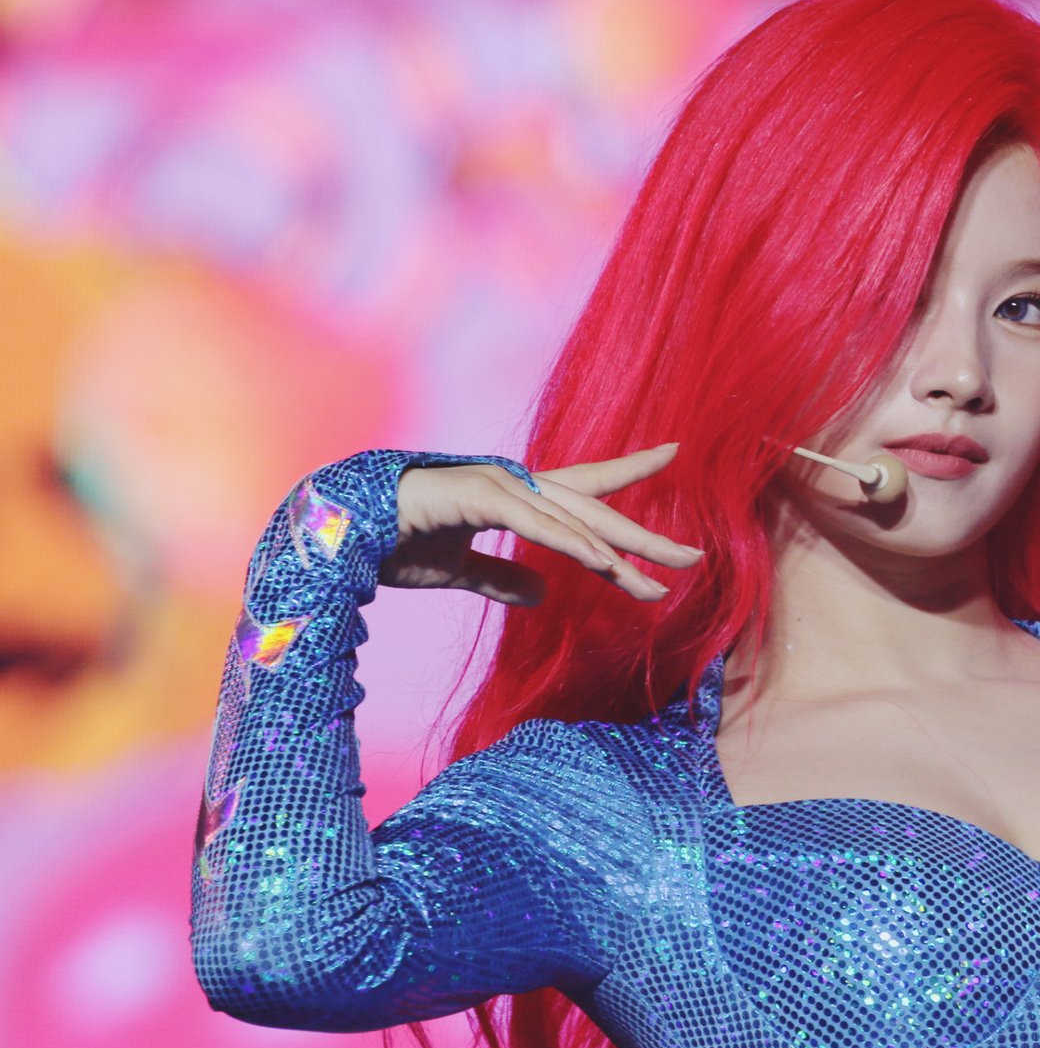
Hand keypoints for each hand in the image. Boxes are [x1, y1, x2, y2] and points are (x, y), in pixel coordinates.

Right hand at [381, 443, 702, 604]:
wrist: (338, 531)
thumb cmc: (393, 543)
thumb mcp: (458, 571)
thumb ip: (500, 579)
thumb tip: (541, 595)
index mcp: (515, 497)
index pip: (585, 486)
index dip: (629, 472)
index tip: (672, 453)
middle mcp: (515, 485)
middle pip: (596, 510)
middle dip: (644, 537)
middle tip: (694, 556)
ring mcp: (498, 486)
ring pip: (575, 522)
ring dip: (618, 556)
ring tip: (659, 582)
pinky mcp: (478, 498)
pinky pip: (537, 525)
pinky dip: (571, 544)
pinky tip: (603, 562)